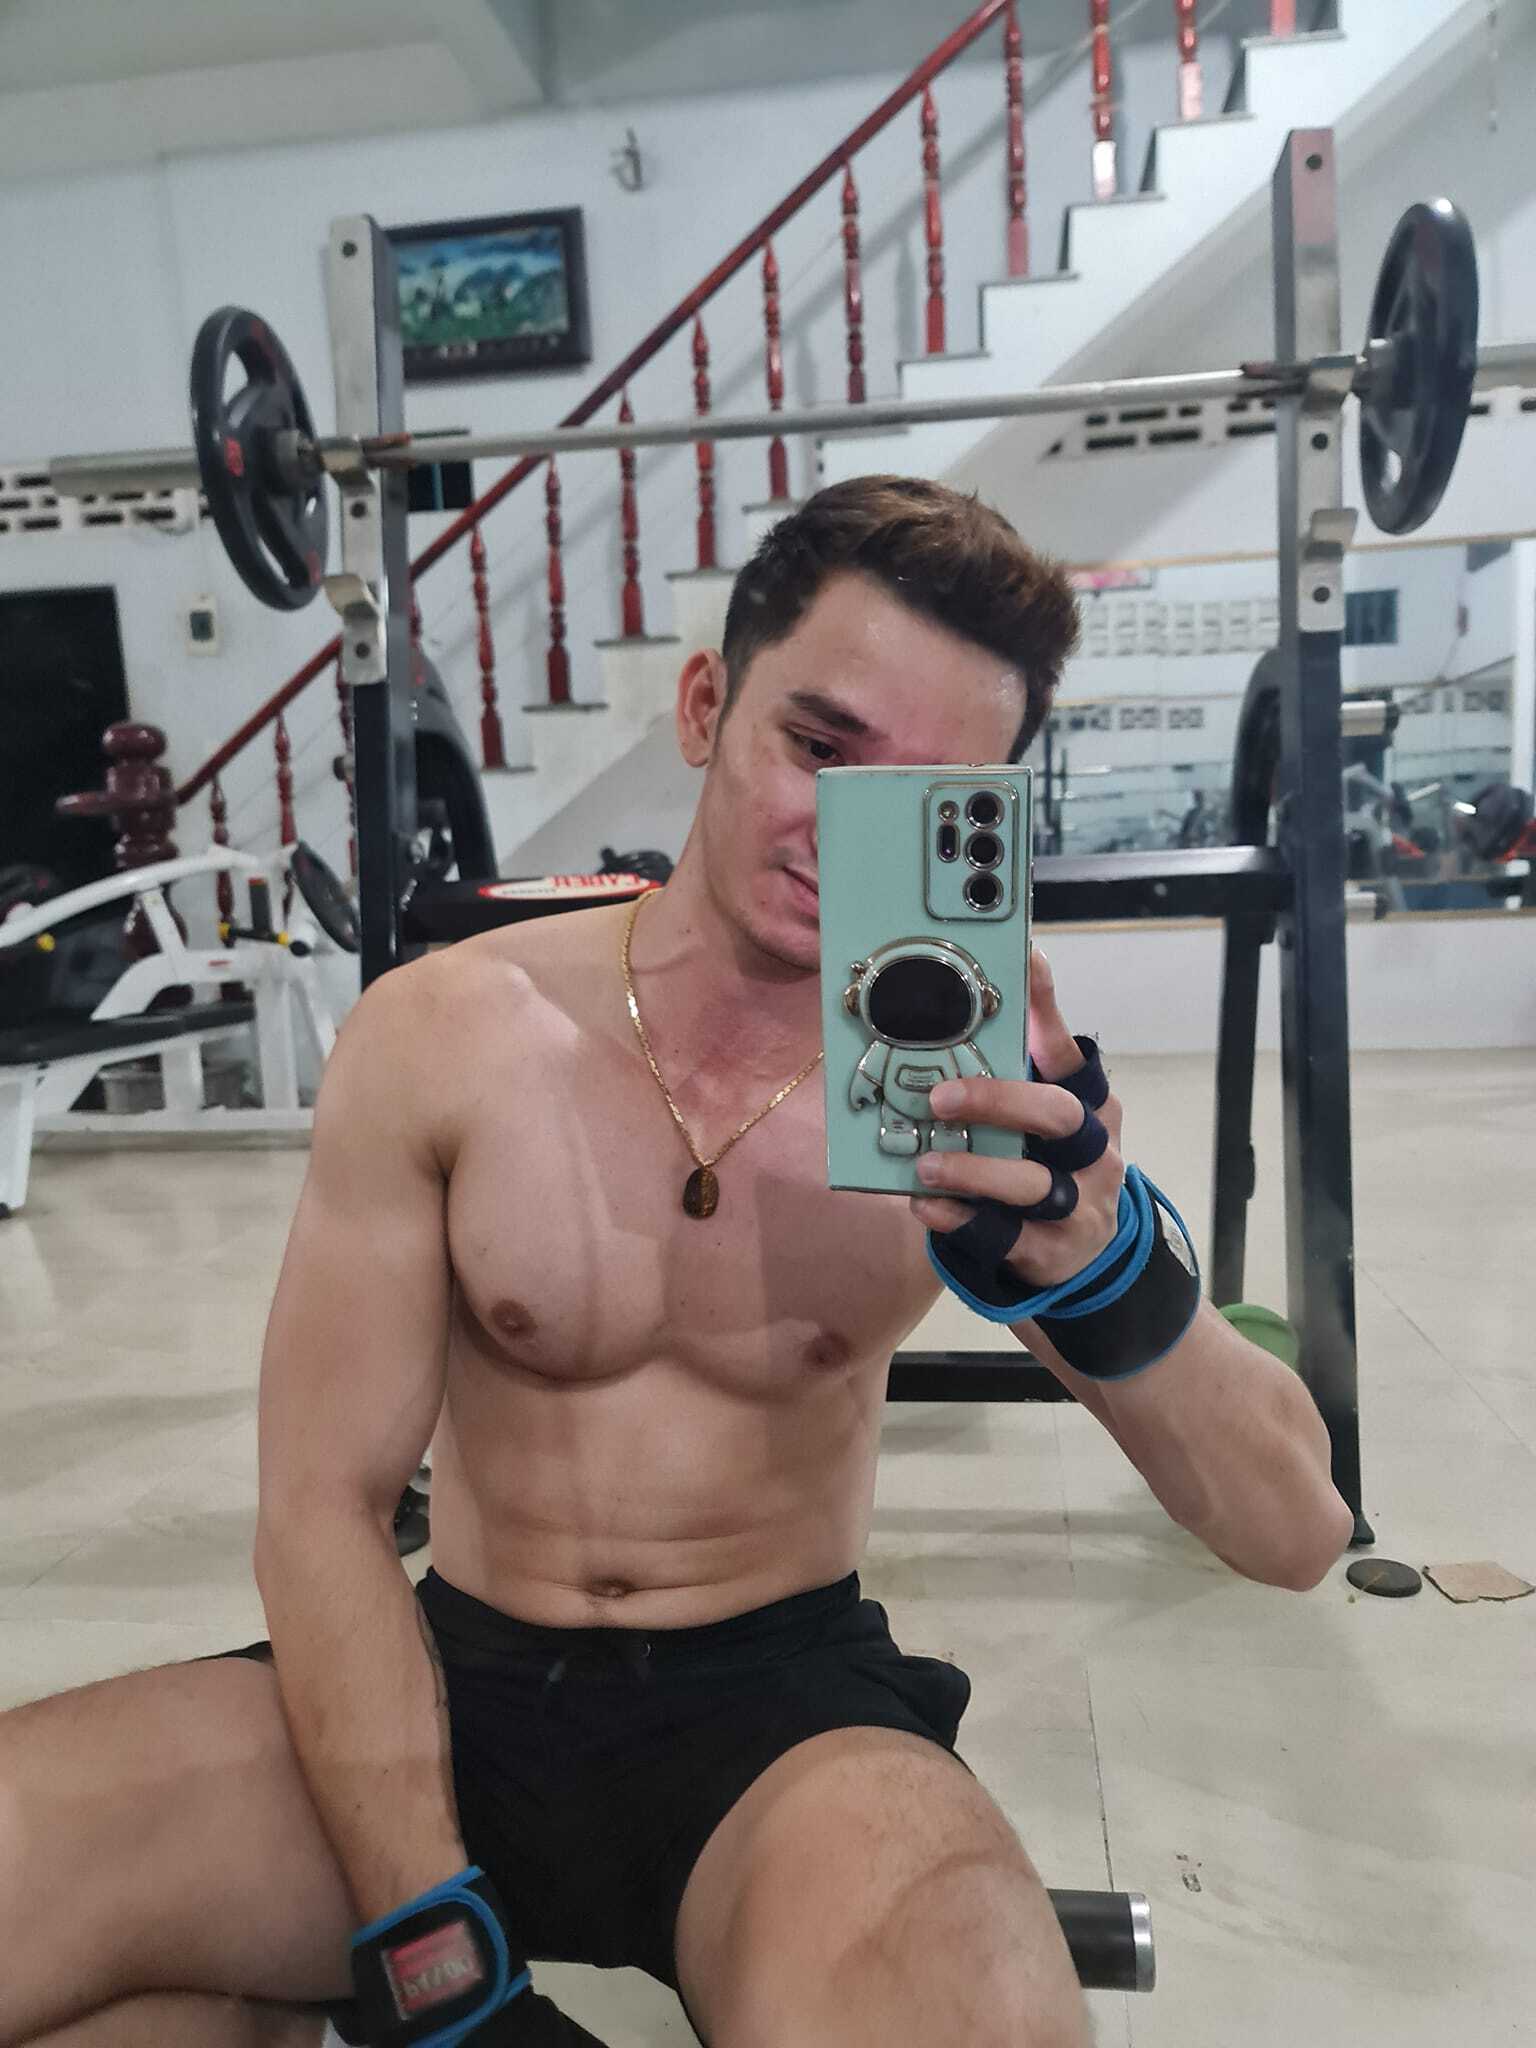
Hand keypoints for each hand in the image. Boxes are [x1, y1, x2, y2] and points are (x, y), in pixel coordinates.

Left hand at [911, 946, 1125, 1292]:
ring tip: (925, 1164)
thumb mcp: (1049, 1112)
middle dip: (1000, 1100)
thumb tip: (987, 988)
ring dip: (974, 1170)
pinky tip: (927, 1205)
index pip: (1072, 1053)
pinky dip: (960, 1220)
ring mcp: (1078, 1205)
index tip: (1026, 959)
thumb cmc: (1053, 1162)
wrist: (1089, 1255)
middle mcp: (1095, 1151)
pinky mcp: (1052, 1252)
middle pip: (1060, 1117)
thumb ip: (1022, 1063)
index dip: (1048, 1008)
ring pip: (1032, 1184)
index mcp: (1092, 1104)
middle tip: (941, 1096)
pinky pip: (1004, 1237)